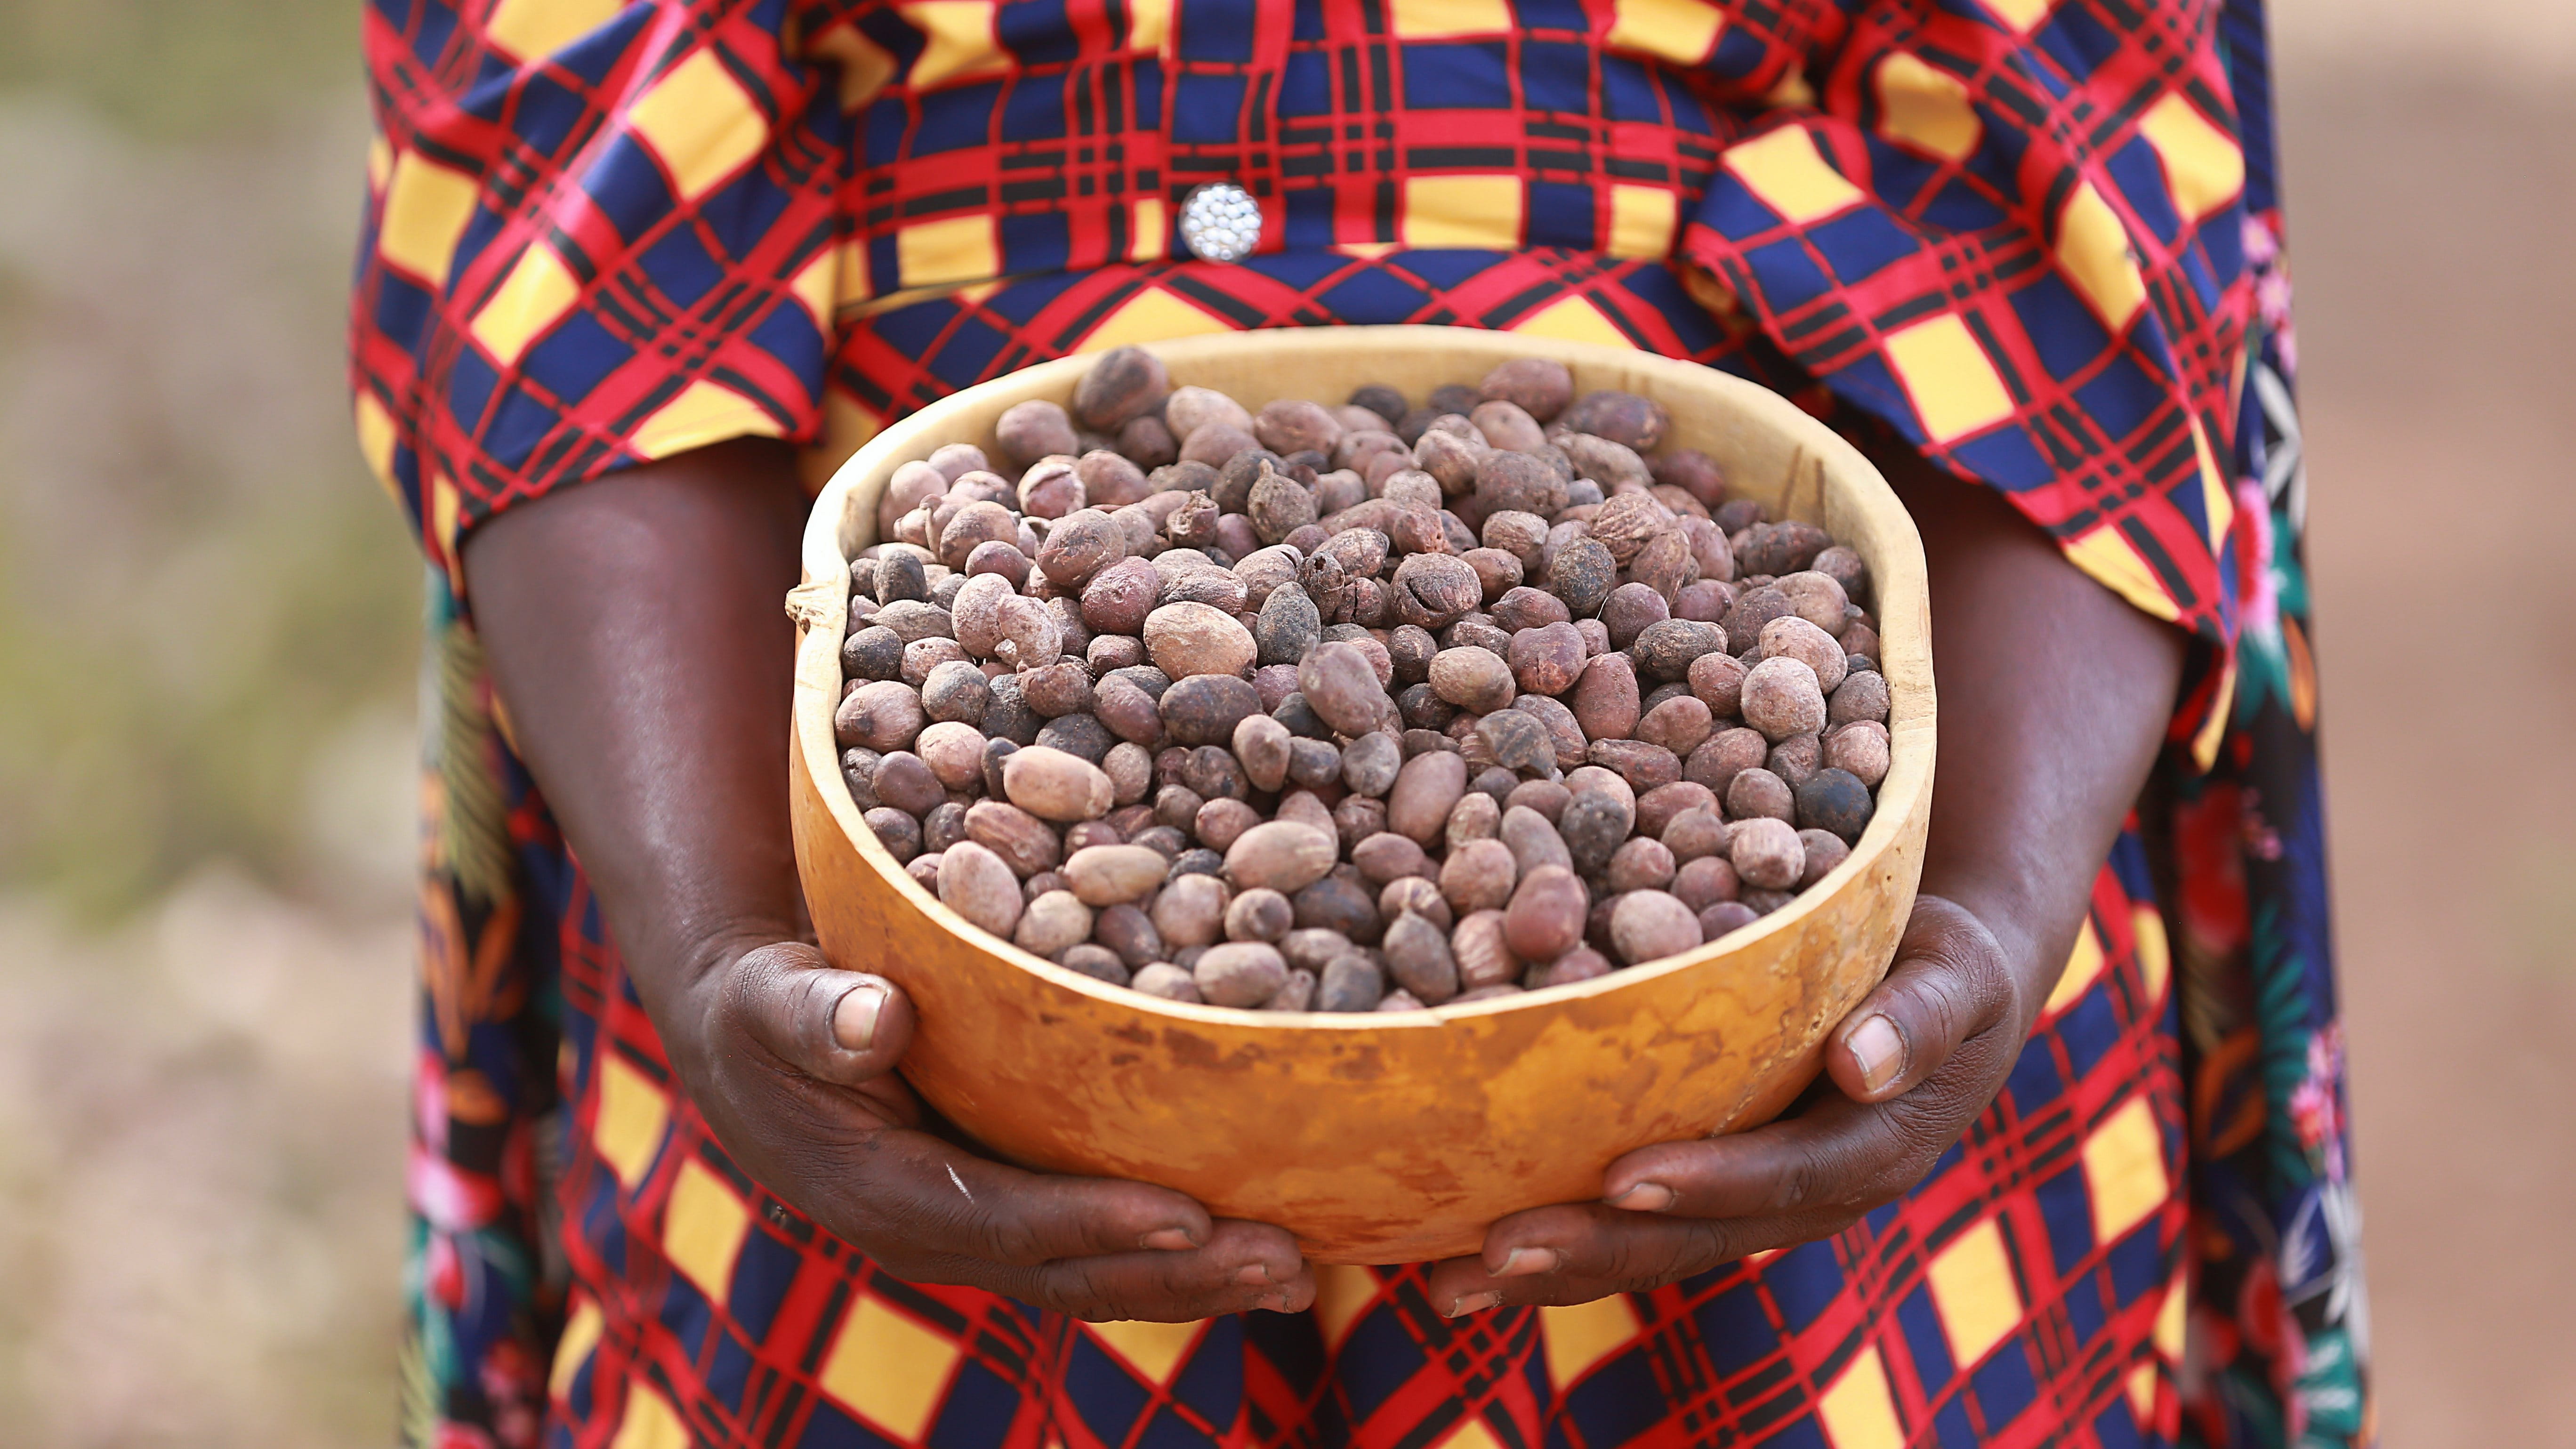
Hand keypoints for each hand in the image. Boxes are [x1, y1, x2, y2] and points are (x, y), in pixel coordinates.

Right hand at [671, 939, 1317, 1322]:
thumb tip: (874, 1019)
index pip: (1006, 1220)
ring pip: (1098, 1279)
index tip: (1188, 1215)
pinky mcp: (1010, 1219)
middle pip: (1071, 1273)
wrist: (752, 1048)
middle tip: (1285, 1263)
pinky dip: (1179, 1260)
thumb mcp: (771, 999)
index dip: (1095, 1222)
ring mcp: (978, 1238)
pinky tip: (1263, 1251)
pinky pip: (1100, 1252)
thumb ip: (814, 1013)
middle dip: (1180, 1276)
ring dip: (1200, 1284)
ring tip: (1300, 1276)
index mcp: (883, 1195)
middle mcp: (938, 1238)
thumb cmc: (764, 1009)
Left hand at [1422, 896, 2031, 1313]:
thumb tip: (1864, 1067)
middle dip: (1597, 1249)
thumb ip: (1919, 1018)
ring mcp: (1751, 1203)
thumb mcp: (1956, 978)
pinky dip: (1551, 1241)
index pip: (1782, 1177)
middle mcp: (1804, 1197)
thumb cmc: (1948, 966)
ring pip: (1647, 1247)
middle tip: (1499, 1250)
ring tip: (1449, 1284)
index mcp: (1868, 1153)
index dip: (1710, 1183)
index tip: (1627, 1179)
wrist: (1948, 990)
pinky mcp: (1705, 1186)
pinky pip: (1626, 1224)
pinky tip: (1454, 1256)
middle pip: (1695, 1236)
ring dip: (1552, 1269)